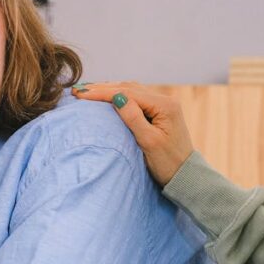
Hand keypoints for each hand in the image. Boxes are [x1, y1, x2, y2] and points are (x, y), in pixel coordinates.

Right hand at [72, 82, 193, 185]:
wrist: (185, 175)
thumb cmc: (168, 163)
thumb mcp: (149, 142)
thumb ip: (133, 117)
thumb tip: (115, 97)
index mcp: (164, 105)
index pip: (128, 93)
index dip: (102, 92)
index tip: (81, 94)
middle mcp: (164, 100)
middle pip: (128, 88)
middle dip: (102, 88)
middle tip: (77, 90)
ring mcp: (162, 105)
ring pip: (131, 91)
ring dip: (109, 89)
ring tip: (87, 91)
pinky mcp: (158, 112)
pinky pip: (135, 98)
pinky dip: (118, 96)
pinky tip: (105, 97)